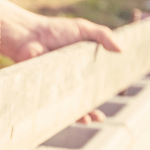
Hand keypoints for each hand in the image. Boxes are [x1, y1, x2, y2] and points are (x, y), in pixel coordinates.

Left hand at [2, 11, 119, 123]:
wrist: (29, 36)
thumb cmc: (56, 31)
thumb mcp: (83, 29)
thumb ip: (103, 36)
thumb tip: (121, 49)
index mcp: (84, 65)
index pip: (98, 81)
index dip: (107, 89)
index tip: (118, 95)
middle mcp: (72, 79)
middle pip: (85, 98)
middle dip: (93, 110)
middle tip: (100, 117)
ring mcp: (58, 86)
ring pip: (71, 106)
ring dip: (80, 115)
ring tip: (90, 120)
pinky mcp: (46, 91)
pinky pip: (55, 106)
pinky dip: (63, 115)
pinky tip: (71, 117)